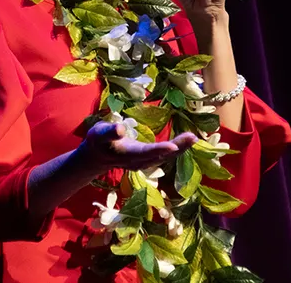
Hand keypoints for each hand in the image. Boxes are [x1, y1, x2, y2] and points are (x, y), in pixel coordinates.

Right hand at [77, 121, 196, 174]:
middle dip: (178, 147)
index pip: (146, 152)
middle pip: (161, 155)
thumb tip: (120, 128)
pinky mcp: (148, 160)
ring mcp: (144, 163)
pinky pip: (165, 156)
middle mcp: (139, 161)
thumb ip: (110, 131)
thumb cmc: (98, 141)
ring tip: (193, 138)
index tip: (173, 147)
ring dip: (180, 148)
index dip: (159, 150)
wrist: (97, 156)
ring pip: (166, 157)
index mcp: (129, 154)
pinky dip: (176, 149)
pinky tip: (186, 143)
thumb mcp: (100, 133)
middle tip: (193, 137)